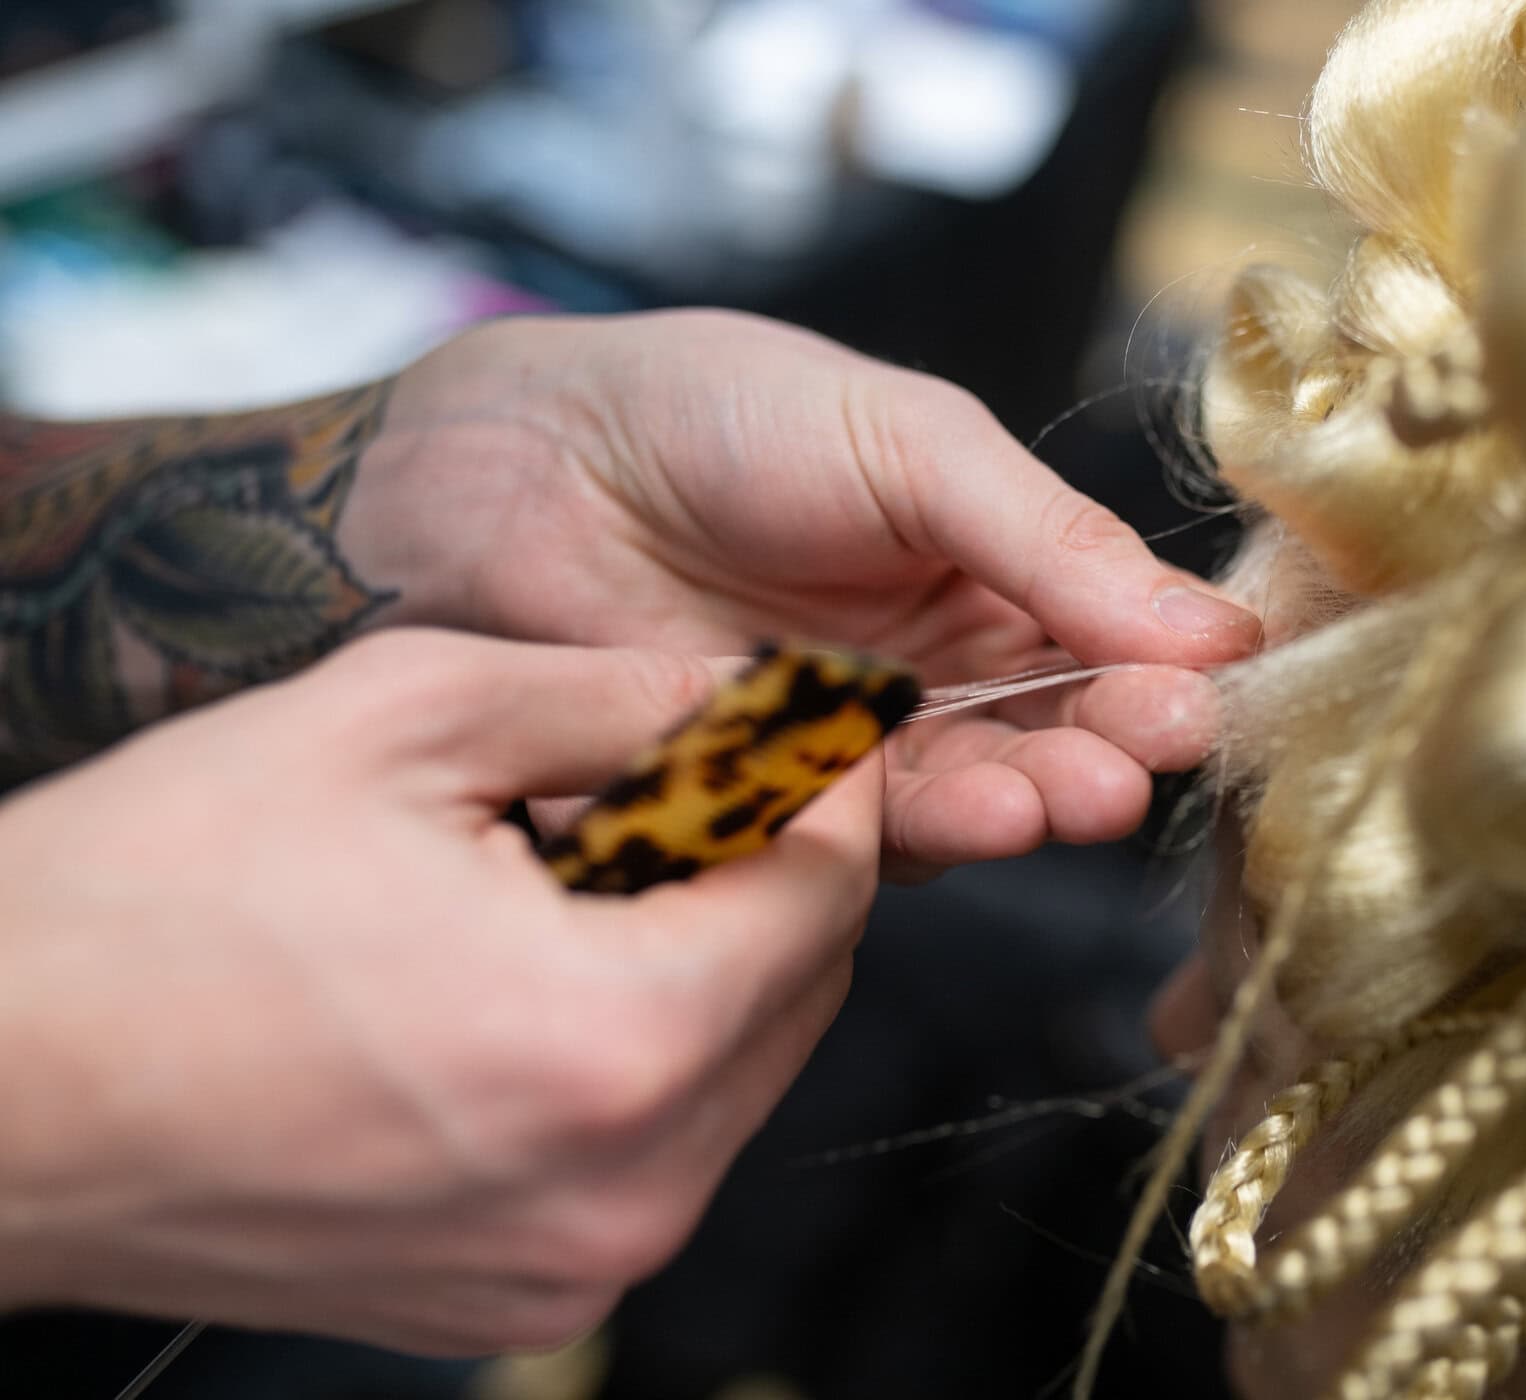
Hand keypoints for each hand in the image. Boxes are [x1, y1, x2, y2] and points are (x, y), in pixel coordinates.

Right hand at [0, 630, 874, 1352]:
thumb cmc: (143, 907)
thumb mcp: (398, 720)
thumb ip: (614, 695)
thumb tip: (738, 693)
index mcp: (613, 1042)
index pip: (831, 891)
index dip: (819, 786)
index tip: (785, 728)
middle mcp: (620, 1188)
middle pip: (803, 990)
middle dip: (758, 872)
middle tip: (658, 792)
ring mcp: (570, 1266)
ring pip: (735, 1074)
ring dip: (693, 964)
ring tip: (557, 887)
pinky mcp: (514, 1301)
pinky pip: (647, 1155)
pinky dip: (623, 1061)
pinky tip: (511, 988)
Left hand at [342, 311, 1259, 876]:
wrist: (511, 467)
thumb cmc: (712, 413)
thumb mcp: (908, 441)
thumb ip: (1049, 539)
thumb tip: (1215, 628)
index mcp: (987, 564)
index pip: (1109, 635)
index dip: (1162, 668)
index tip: (1204, 692)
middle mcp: (935, 665)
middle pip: (1052, 730)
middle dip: (1107, 747)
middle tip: (1147, 754)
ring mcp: (855, 740)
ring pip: (971, 794)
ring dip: (1029, 799)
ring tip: (1066, 794)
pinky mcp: (776, 805)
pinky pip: (865, 837)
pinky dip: (921, 832)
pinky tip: (968, 812)